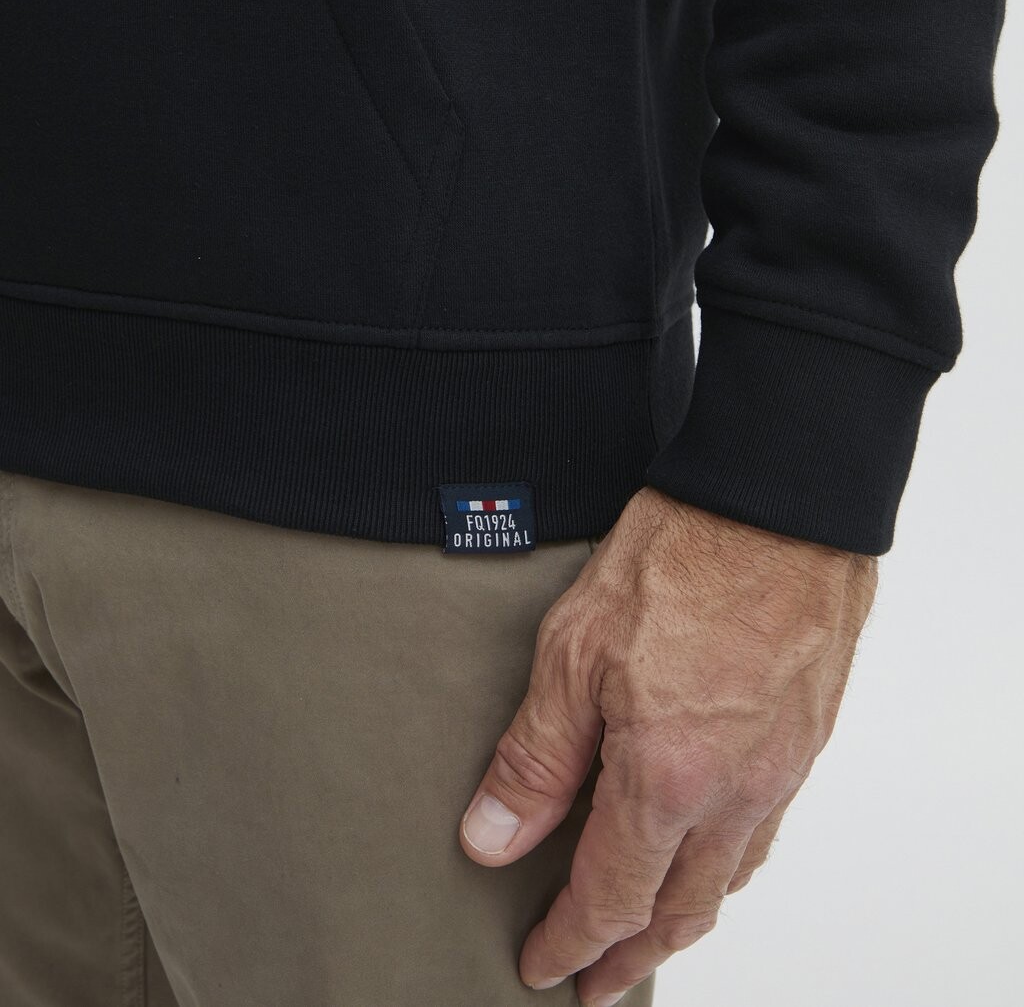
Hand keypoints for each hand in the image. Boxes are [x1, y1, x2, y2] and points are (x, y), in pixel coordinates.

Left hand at [458, 486, 876, 1004]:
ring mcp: (780, 766)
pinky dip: (729, 867)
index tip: (541, 965)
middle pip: (679, 910)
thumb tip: (493, 837)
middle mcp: (735, 790)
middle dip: (630, 957)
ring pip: (731, 879)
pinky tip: (712, 852)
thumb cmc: (681, 553)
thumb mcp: (574, 649)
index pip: (610, 895)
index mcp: (669, 776)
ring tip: (648, 934)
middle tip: (594, 983)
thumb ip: (537, 756)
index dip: (569, 939)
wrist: (777, 501)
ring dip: (684, 921)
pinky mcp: (805, 734)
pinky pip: (766, 831)